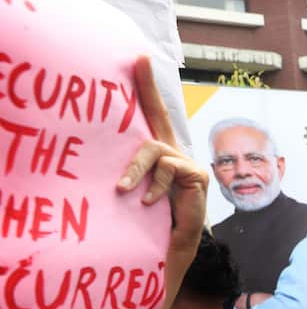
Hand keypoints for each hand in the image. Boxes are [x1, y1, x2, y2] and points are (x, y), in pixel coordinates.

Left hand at [116, 56, 207, 270]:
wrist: (170, 249)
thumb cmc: (149, 223)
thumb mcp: (134, 193)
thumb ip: (129, 174)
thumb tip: (108, 165)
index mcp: (158, 155)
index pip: (151, 117)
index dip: (146, 88)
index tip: (138, 58)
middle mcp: (173, 155)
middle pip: (160, 115)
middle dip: (148, 88)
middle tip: (138, 61)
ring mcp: (186, 165)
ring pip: (154, 149)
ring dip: (136, 170)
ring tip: (125, 189)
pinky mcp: (196, 177)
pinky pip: (168, 168)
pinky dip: (154, 184)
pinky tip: (150, 202)